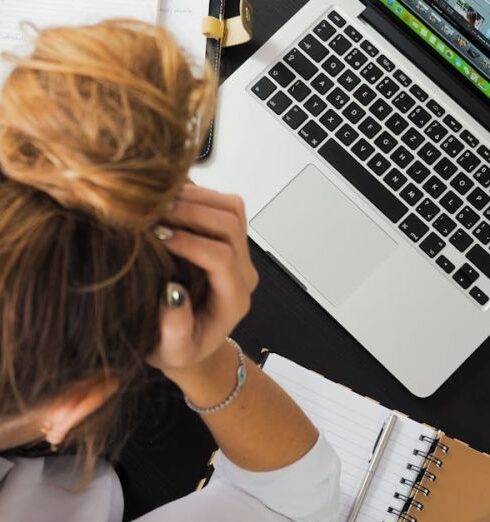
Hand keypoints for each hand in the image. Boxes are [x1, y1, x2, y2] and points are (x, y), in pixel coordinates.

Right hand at [147, 184, 258, 378]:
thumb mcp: (172, 352)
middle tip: (154, 213)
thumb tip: (172, 293)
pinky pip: (224, 205)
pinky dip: (198, 195)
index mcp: (233, 300)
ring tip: (159, 203)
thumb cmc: (180, 348)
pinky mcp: (230, 239)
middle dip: (192, 212)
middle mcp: (243, 272)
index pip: (222, 258)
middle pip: (231, 225)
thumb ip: (175, 331)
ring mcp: (239, 253)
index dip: (190, 243)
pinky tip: (169, 202)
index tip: (157, 236)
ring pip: (231, 208)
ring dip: (196, 199)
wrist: (193, 340)